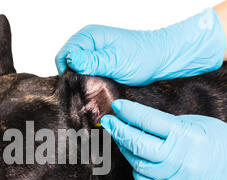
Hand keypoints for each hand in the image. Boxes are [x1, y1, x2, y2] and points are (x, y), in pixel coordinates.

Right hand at [56, 8, 224, 85]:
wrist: (162, 59)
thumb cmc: (143, 57)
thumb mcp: (115, 61)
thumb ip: (92, 61)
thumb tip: (71, 60)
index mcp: (89, 37)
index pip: (64, 55)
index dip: (67, 72)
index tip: (76, 88)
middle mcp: (88, 44)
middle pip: (68, 64)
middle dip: (73, 80)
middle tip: (85, 95)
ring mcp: (94, 54)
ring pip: (77, 72)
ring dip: (82, 84)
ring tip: (92, 95)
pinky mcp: (100, 64)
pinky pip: (87, 75)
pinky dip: (90, 84)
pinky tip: (97, 91)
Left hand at [100, 99, 226, 179]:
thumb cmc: (223, 140)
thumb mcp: (196, 123)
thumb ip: (167, 124)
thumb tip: (139, 120)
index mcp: (185, 135)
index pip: (148, 121)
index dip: (128, 112)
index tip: (116, 107)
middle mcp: (179, 157)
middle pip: (138, 143)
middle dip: (119, 130)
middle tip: (108, 121)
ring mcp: (176, 176)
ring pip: (139, 164)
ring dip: (126, 149)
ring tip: (122, 138)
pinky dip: (138, 172)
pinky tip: (136, 161)